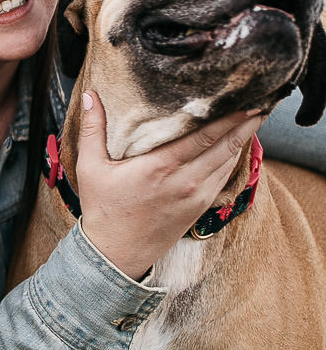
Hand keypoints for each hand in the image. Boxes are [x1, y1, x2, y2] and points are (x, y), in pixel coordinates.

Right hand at [75, 91, 260, 279]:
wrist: (116, 254)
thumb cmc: (102, 209)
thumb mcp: (90, 167)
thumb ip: (93, 129)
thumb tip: (90, 95)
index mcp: (159, 167)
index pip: (204, 136)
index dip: (228, 118)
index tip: (244, 99)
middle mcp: (184, 181)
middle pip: (225, 147)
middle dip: (245, 124)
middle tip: (260, 102)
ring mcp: (196, 196)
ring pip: (229, 162)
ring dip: (243, 140)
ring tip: (253, 119)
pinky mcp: (199, 207)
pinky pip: (223, 177)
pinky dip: (233, 159)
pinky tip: (236, 146)